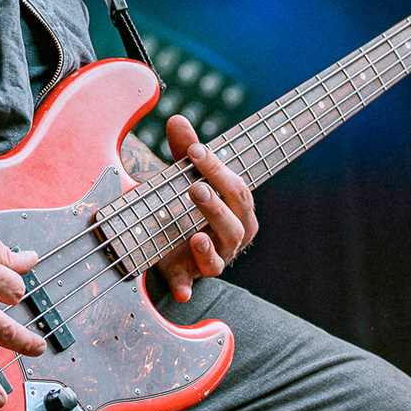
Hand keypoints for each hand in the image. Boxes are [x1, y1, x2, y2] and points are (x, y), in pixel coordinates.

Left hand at [156, 115, 258, 302]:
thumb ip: (184, 149)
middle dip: (216, 206)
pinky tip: (181, 292)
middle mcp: (232, 238)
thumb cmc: (189, 200)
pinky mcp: (185, 276)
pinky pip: (187, 286)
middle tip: (196, 187)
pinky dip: (184, 289)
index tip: (195, 150)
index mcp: (239, 211)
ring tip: (195, 236)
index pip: (236, 189)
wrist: (171, 234)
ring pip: (218, 259)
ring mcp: (210, 260)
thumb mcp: (187, 173)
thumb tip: (176, 119)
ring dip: (207, 248)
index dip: (218, 169)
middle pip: (233, 224)